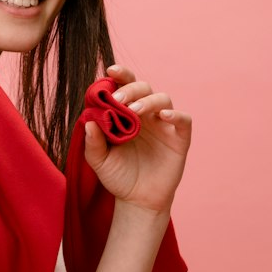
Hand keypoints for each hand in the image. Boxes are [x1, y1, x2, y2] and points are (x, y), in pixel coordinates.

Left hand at [83, 64, 191, 211]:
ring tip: (135, 111)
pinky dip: (175, 114)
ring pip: (163, 98)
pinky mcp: (179, 138)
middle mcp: (147, 115)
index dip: (120, 75)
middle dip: (130, 89)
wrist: (137, 201)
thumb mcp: (99, 162)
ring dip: (149, 100)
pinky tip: (162, 116)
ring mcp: (164, 125)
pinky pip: (183, 119)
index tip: (110, 71)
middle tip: (117, 98)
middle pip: (144, 88)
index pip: (125, 87)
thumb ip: (93, 143)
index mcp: (127, 114)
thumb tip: (89, 121)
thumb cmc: (118, 176)